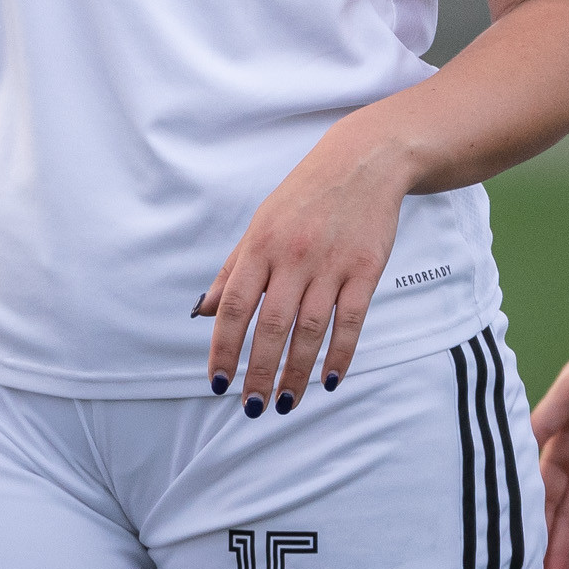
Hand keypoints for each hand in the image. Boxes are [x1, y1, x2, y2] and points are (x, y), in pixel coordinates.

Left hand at [198, 119, 410, 416]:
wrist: (363, 161)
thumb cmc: (304, 196)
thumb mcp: (260, 224)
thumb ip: (233, 270)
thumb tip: (201, 312)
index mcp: (260, 244)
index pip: (233, 306)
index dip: (223, 348)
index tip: (218, 383)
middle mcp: (292, 255)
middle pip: (271, 325)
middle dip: (259, 372)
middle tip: (252, 407)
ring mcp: (331, 263)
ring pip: (310, 329)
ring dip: (297, 371)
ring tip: (287, 402)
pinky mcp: (366, 268)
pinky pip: (351, 320)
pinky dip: (340, 354)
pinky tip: (330, 379)